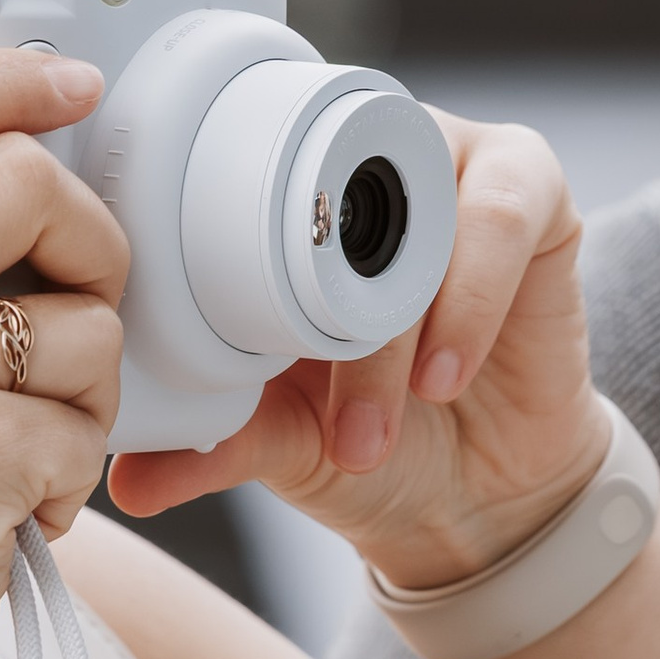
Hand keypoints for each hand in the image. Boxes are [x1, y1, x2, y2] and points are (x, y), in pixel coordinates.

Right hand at [0, 51, 129, 658]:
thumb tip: (11, 190)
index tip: (67, 83)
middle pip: (23, 181)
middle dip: (90, 247)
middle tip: (72, 325)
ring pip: (83, 323)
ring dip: (82, 404)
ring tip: (14, 467)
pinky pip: (88, 429)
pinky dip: (71, 486)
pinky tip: (10, 525)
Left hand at [109, 109, 609, 586]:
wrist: (482, 494)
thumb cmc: (371, 440)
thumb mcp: (280, 443)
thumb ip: (213, 447)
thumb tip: (127, 483)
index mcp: (287, 203)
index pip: (244, 170)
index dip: (228, 234)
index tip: (225, 338)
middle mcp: (363, 168)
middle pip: (329, 202)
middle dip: (320, 317)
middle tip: (321, 422)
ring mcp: (447, 164)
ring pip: (409, 220)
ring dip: (390, 331)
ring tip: (374, 425)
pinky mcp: (531, 188)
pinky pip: (498, 217)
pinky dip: (467, 303)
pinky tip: (442, 378)